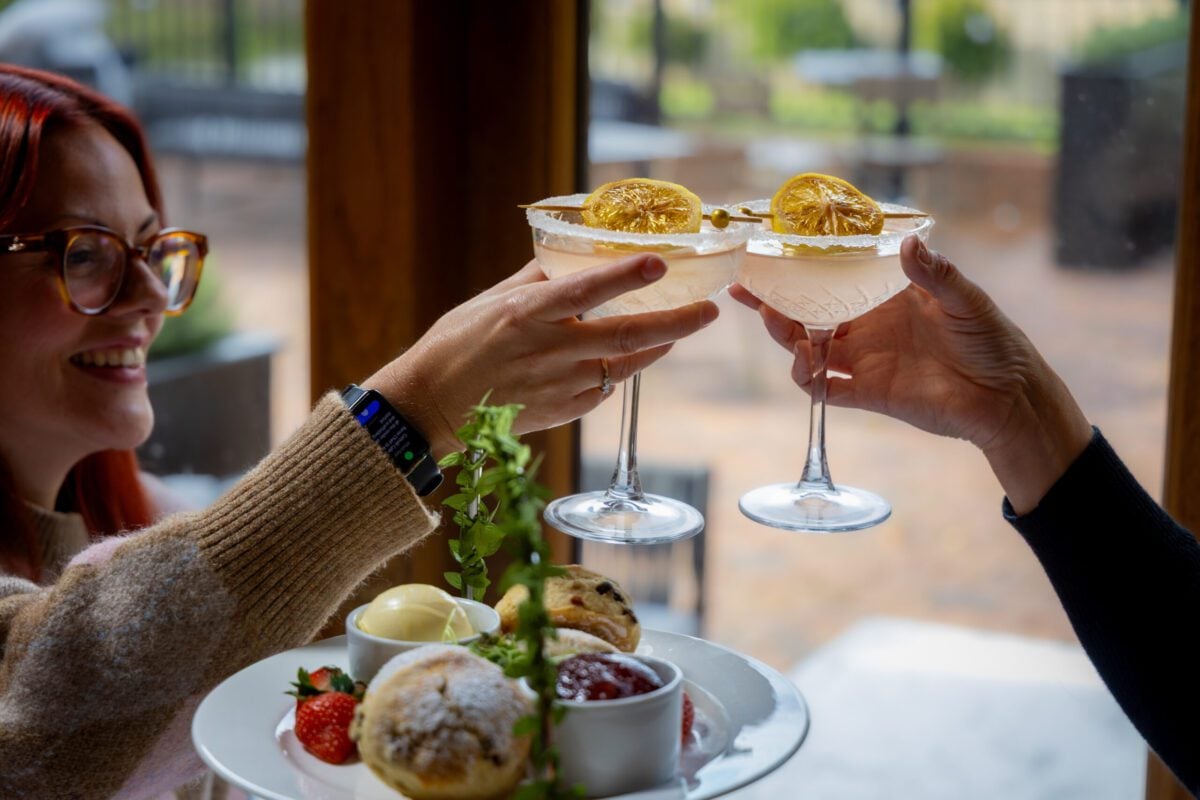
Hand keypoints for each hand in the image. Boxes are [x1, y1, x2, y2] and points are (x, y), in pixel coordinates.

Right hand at [367, 254, 717, 458]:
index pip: (585, 290)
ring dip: (656, 347)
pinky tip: (624, 359)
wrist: (431, 404)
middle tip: (708, 311)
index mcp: (526, 314)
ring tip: (678, 329)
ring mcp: (558, 386)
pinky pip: (604, 390)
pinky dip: (618, 373)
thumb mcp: (491, 300)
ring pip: (624, 366)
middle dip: (675, 323)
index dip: (625, 275)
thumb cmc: (456, 343)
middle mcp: (547, 350)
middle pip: (625, 336)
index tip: (659, 261)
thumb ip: (537, 279)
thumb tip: (573, 256)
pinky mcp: (561, 413)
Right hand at [730, 236, 1092, 512]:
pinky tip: (805, 364)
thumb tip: (908, 244)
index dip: (801, 270)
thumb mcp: (967, 299)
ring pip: (809, 349)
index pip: (833, 280)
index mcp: (885, 297)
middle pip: (808, 315)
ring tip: (775, 321)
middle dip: (775, 303)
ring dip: (786, 337)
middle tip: (747, 290)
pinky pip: (825, 390)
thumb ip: (936, 274)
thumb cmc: (993, 341)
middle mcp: (867, 327)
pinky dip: (808, 378)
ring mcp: (864, 361)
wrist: (1007, 397)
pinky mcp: (867, 394)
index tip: (771, 256)